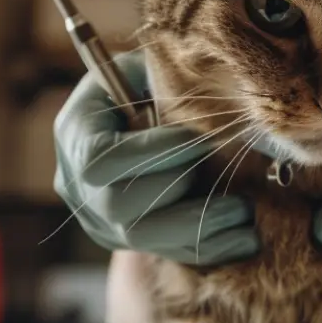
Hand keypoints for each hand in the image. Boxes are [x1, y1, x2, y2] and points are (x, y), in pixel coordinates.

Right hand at [53, 51, 268, 265]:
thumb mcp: (145, 69)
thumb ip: (161, 78)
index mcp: (75, 132)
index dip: (149, 154)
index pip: (97, 159)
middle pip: (118, 204)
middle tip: (224, 168)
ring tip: (244, 210)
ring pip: (142, 237)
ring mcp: (99, 219)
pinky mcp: (126, 241)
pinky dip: (210, 247)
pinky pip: (167, 253)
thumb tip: (203, 89)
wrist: (138, 120)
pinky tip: (246, 237)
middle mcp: (76, 183)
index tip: (195, 140)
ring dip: (200, 225)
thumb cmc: (147, 85)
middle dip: (178, 188)